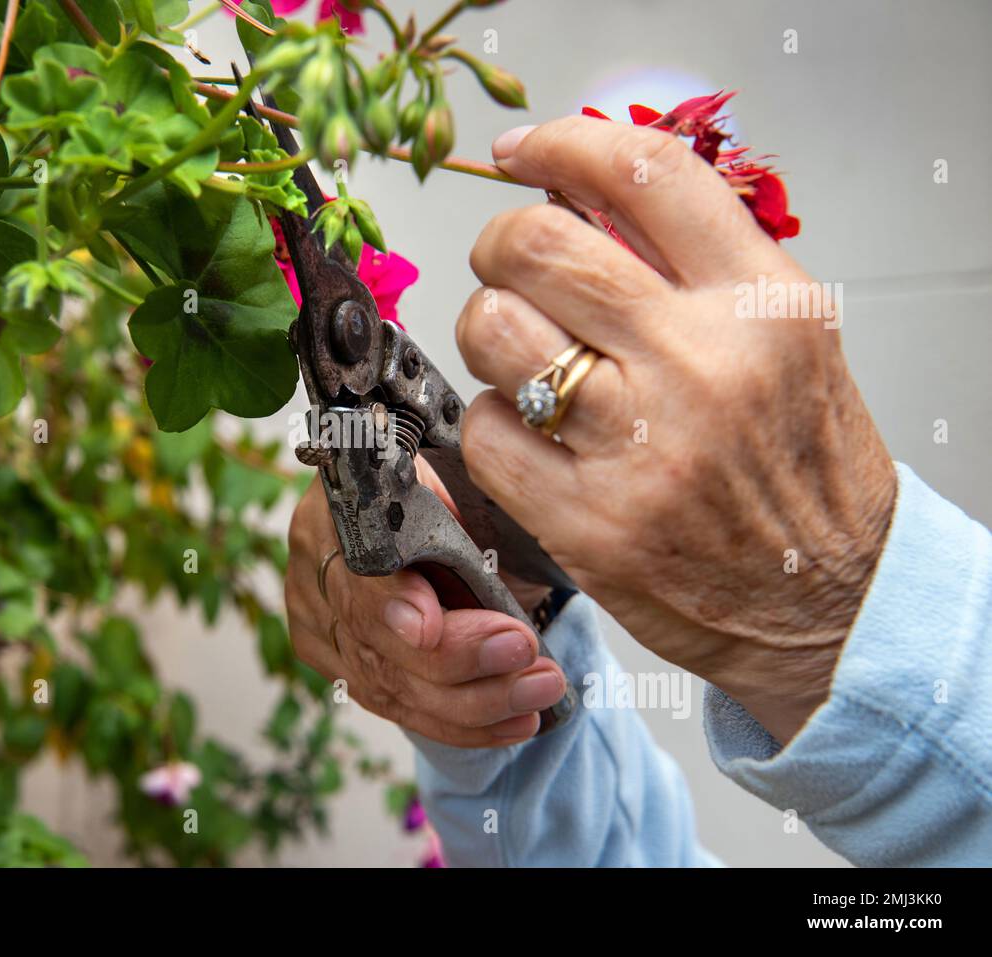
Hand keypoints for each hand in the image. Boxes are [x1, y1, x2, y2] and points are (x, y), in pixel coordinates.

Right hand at [284, 463, 566, 746]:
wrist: (402, 494)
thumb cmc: (436, 482)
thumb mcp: (449, 476)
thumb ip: (455, 516)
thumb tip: (481, 579)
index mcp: (338, 505)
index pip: (357, 568)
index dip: (395, 606)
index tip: (437, 627)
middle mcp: (315, 568)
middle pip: (373, 641)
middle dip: (461, 661)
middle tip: (530, 659)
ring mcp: (316, 621)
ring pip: (386, 686)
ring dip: (473, 704)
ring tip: (537, 694)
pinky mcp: (332, 660)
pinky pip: (392, 705)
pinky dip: (458, 722)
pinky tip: (513, 722)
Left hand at [454, 117, 896, 743]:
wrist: (832, 602)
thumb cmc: (800, 466)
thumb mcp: (784, 340)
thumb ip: (697, 266)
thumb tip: (577, 197)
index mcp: (762, 304)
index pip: (644, 175)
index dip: (562, 145)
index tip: (523, 157)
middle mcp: (702, 364)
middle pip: (539, 246)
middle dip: (500, 246)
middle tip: (508, 268)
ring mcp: (641, 446)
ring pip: (494, 330)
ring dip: (488, 332)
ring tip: (522, 357)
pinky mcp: (589, 522)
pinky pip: (488, 431)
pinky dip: (494, 423)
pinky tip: (532, 436)